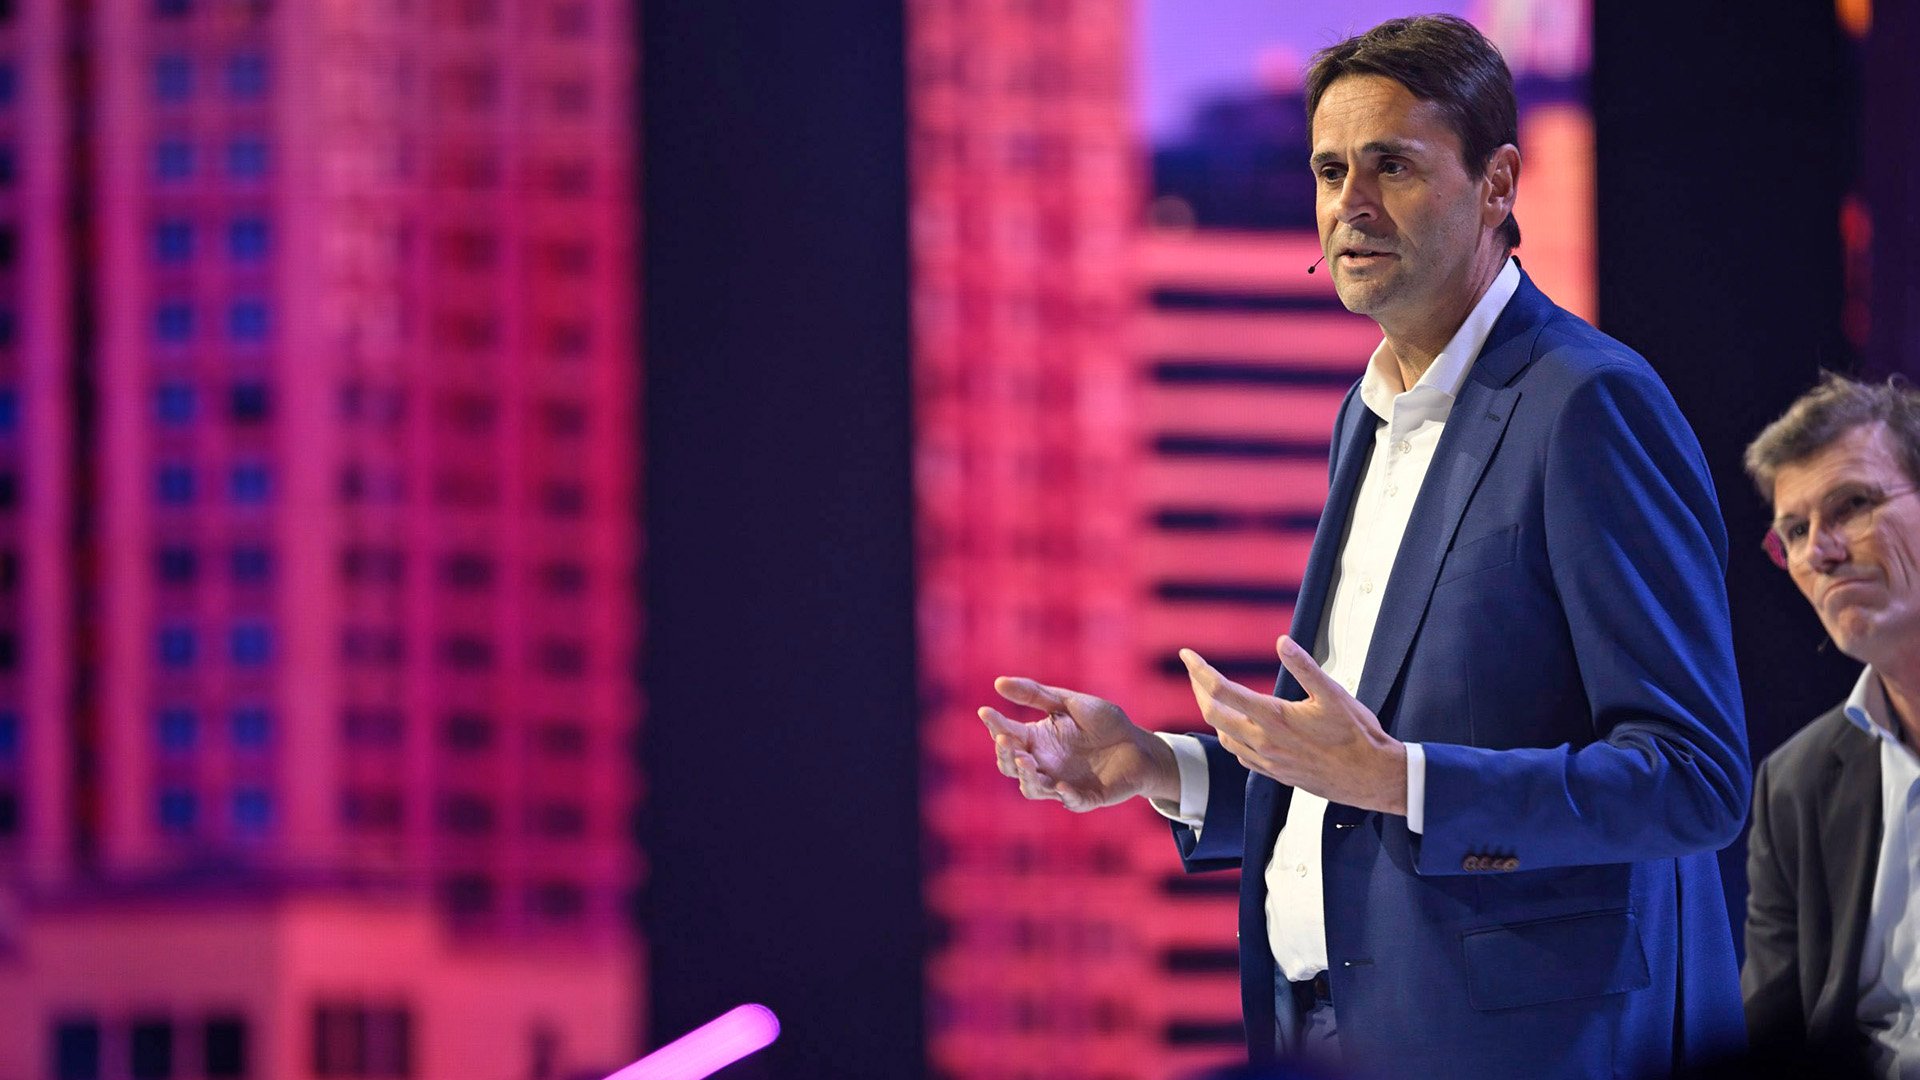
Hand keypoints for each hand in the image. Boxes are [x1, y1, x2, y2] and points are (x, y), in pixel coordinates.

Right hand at [979, 677, 1178, 811]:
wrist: (1140, 744)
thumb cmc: (1104, 722)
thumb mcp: (1069, 702)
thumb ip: (1036, 695)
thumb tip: (998, 682)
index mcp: (1037, 740)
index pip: (1007, 735)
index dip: (995, 725)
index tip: (986, 711)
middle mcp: (1044, 764)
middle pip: (1012, 767)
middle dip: (1005, 755)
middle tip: (1004, 740)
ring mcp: (1062, 783)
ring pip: (1033, 788)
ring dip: (1026, 777)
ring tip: (1025, 761)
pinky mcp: (1086, 797)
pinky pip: (1072, 802)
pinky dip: (1066, 796)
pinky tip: (1062, 786)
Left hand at [1180, 636, 1406, 814]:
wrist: (1370, 777)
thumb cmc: (1357, 735)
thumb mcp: (1334, 693)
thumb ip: (1304, 666)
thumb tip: (1281, 642)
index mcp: (1274, 718)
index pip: (1221, 690)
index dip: (1199, 670)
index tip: (1187, 655)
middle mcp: (1264, 741)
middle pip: (1212, 714)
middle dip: (1198, 689)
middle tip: (1195, 671)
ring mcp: (1268, 761)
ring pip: (1224, 737)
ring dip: (1213, 714)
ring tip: (1212, 695)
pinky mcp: (1276, 774)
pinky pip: (1241, 755)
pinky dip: (1230, 737)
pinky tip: (1237, 729)